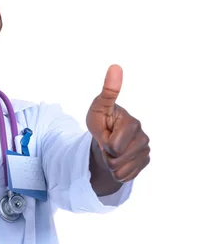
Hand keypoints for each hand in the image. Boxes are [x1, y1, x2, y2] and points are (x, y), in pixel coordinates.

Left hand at [86, 64, 149, 181]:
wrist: (105, 139)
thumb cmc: (101, 121)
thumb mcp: (98, 108)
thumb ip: (108, 91)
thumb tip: (116, 66)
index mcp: (132, 123)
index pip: (113, 146)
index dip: (103, 142)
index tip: (106, 132)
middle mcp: (143, 137)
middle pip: (116, 159)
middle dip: (105, 153)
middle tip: (106, 142)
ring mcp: (145, 151)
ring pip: (119, 170)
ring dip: (110, 163)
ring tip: (110, 151)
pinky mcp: (144, 162)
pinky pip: (124, 177)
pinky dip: (116, 172)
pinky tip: (117, 160)